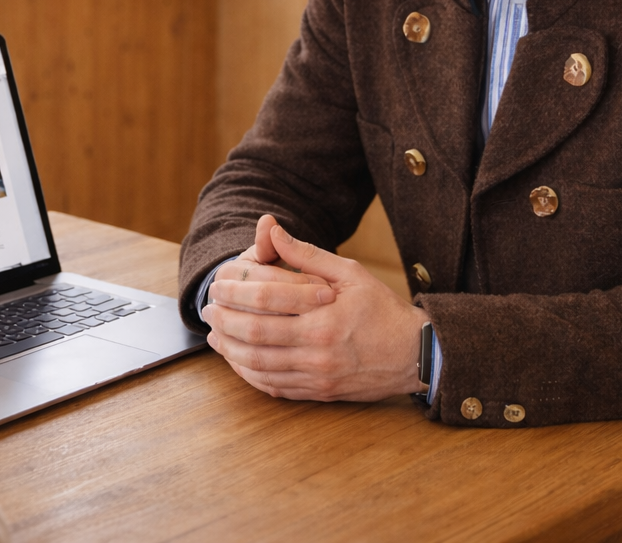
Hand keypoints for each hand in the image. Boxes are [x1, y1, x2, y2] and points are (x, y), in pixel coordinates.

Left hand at [203, 217, 424, 400]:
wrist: (414, 354)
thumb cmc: (381, 309)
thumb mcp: (350, 272)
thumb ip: (307, 254)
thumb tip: (272, 229)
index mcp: (324, 315)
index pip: (265, 302)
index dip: (234, 294)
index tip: (216, 287)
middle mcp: (318, 348)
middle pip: (254, 337)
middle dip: (224, 322)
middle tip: (207, 310)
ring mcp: (317, 375)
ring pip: (259, 367)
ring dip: (229, 351)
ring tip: (214, 335)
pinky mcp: (318, 392)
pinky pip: (273, 387)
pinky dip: (249, 375)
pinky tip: (237, 361)